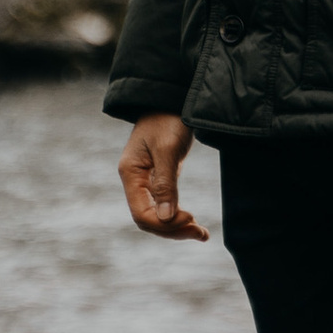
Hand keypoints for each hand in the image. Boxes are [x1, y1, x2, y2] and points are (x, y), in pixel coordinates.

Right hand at [119, 113, 208, 240]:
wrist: (172, 98)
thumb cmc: (168, 118)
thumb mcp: (168, 148)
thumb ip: (165, 183)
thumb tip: (165, 218)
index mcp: (131, 174)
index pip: (141, 214)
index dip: (164, 224)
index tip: (191, 217)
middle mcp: (135, 181)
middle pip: (148, 219)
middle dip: (173, 229)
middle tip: (201, 233)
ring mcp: (146, 181)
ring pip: (157, 216)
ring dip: (177, 227)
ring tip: (202, 234)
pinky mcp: (159, 178)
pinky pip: (164, 205)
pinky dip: (178, 216)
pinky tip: (194, 224)